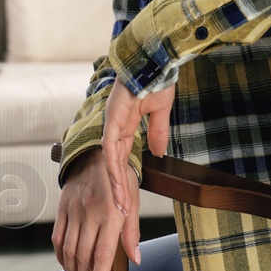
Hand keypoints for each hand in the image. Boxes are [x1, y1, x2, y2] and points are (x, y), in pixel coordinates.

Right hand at [52, 151, 139, 270]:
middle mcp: (89, 214)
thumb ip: (132, 232)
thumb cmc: (119, 179)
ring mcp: (73, 212)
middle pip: (83, 256)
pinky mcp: (62, 210)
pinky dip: (60, 257)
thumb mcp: (132, 201)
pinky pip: (58, 238)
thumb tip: (136, 260)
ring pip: (68, 250)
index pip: (103, 253)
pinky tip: (67, 269)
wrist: (94, 153)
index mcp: (111, 213)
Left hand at [101, 78, 173, 217]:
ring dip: (115, 186)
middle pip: (114, 164)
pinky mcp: (112, 120)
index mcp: (126, 122)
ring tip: (120, 208)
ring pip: (110, 162)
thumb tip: (157, 153)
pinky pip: (112, 150)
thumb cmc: (157, 77)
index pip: (123, 155)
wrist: (154, 58)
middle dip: (118, 188)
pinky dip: (114, 170)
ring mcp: (111, 123)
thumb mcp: (160, 111)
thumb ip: (157, 132)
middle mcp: (115, 125)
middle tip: (121, 212)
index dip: (124, 176)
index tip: (128, 194)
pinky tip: (118, 186)